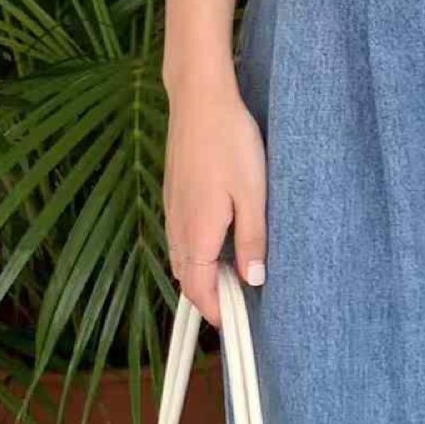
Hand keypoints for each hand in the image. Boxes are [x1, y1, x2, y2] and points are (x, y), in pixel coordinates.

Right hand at [163, 68, 266, 327]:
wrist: (200, 99)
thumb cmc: (231, 142)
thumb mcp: (253, 194)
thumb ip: (253, 240)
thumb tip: (253, 280)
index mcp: (197, 234)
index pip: (200, 291)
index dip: (218, 312)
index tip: (239, 324)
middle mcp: (177, 227)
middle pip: (187, 279)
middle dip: (210, 297)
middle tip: (242, 302)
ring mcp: (171, 208)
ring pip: (182, 258)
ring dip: (203, 274)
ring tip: (235, 274)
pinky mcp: (173, 192)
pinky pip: (180, 236)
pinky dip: (196, 251)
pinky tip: (219, 239)